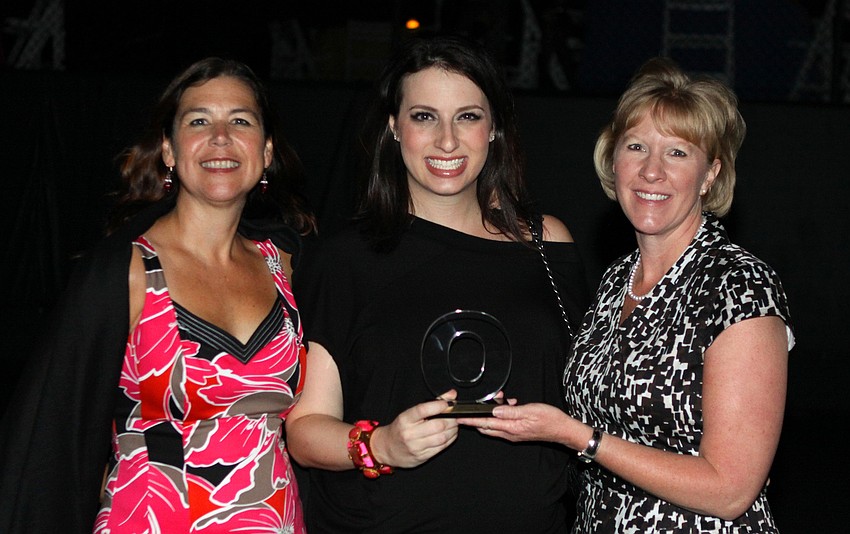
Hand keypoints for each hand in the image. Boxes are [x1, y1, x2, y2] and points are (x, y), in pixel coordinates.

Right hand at [369, 390, 459, 467]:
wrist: (387, 448)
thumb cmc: (401, 428)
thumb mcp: (411, 413)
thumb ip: (432, 403)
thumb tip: (451, 395)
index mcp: (405, 419)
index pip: (423, 410)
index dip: (438, 405)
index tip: (448, 403)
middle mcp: (409, 434)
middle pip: (437, 425)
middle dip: (451, 420)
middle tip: (455, 416)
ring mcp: (415, 447)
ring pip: (442, 438)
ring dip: (452, 430)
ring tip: (453, 425)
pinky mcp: (422, 457)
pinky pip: (441, 448)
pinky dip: (450, 440)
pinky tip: (449, 435)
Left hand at [458, 402, 572, 444]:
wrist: (563, 430)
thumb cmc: (550, 419)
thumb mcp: (531, 410)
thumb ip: (511, 411)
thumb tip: (494, 411)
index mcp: (511, 428)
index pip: (485, 424)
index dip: (471, 420)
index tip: (459, 418)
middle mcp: (510, 433)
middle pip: (486, 427)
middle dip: (476, 417)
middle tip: (469, 409)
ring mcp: (513, 434)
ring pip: (494, 425)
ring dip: (491, 413)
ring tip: (497, 400)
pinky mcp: (518, 432)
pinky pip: (503, 424)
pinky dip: (500, 415)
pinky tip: (508, 405)